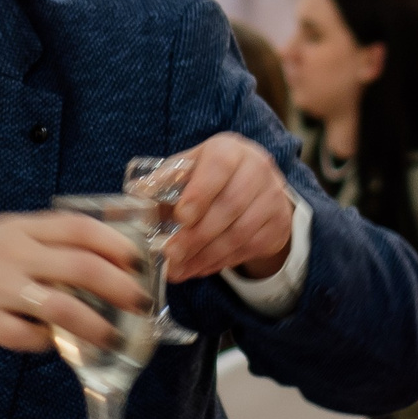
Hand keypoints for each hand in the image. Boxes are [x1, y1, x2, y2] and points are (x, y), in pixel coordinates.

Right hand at [0, 212, 148, 351]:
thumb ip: (41, 240)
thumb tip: (95, 255)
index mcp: (18, 228)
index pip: (79, 228)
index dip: (116, 243)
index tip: (140, 259)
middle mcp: (12, 255)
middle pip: (82, 267)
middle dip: (121, 286)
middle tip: (141, 302)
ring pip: (63, 307)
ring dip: (96, 324)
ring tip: (114, 335)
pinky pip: (30, 338)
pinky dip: (49, 344)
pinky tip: (57, 345)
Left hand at [161, 133, 293, 281]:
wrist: (255, 188)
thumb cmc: (211, 177)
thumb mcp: (189, 169)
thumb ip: (165, 180)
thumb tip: (139, 193)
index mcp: (229, 150)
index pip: (219, 166)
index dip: (200, 193)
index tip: (180, 218)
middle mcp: (256, 168)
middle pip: (230, 205)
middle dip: (197, 235)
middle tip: (171, 254)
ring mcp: (272, 197)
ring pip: (241, 232)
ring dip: (206, 254)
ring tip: (179, 268)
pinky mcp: (278, 223)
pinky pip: (249, 248)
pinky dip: (220, 262)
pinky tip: (198, 268)